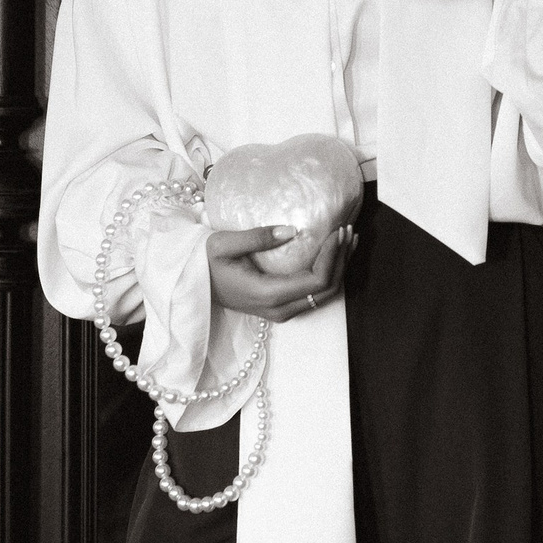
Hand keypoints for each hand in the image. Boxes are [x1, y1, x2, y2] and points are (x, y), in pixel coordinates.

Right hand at [207, 222, 355, 322]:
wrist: (194, 285)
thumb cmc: (205, 262)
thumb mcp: (223, 244)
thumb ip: (257, 237)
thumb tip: (292, 230)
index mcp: (268, 294)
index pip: (316, 280)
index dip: (333, 256)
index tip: (338, 231)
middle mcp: (279, 309)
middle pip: (327, 290)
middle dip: (342, 259)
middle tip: (348, 230)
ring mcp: (281, 312)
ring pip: (324, 295)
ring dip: (339, 267)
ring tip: (347, 239)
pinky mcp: (282, 308)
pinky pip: (314, 294)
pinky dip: (330, 274)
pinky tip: (334, 254)